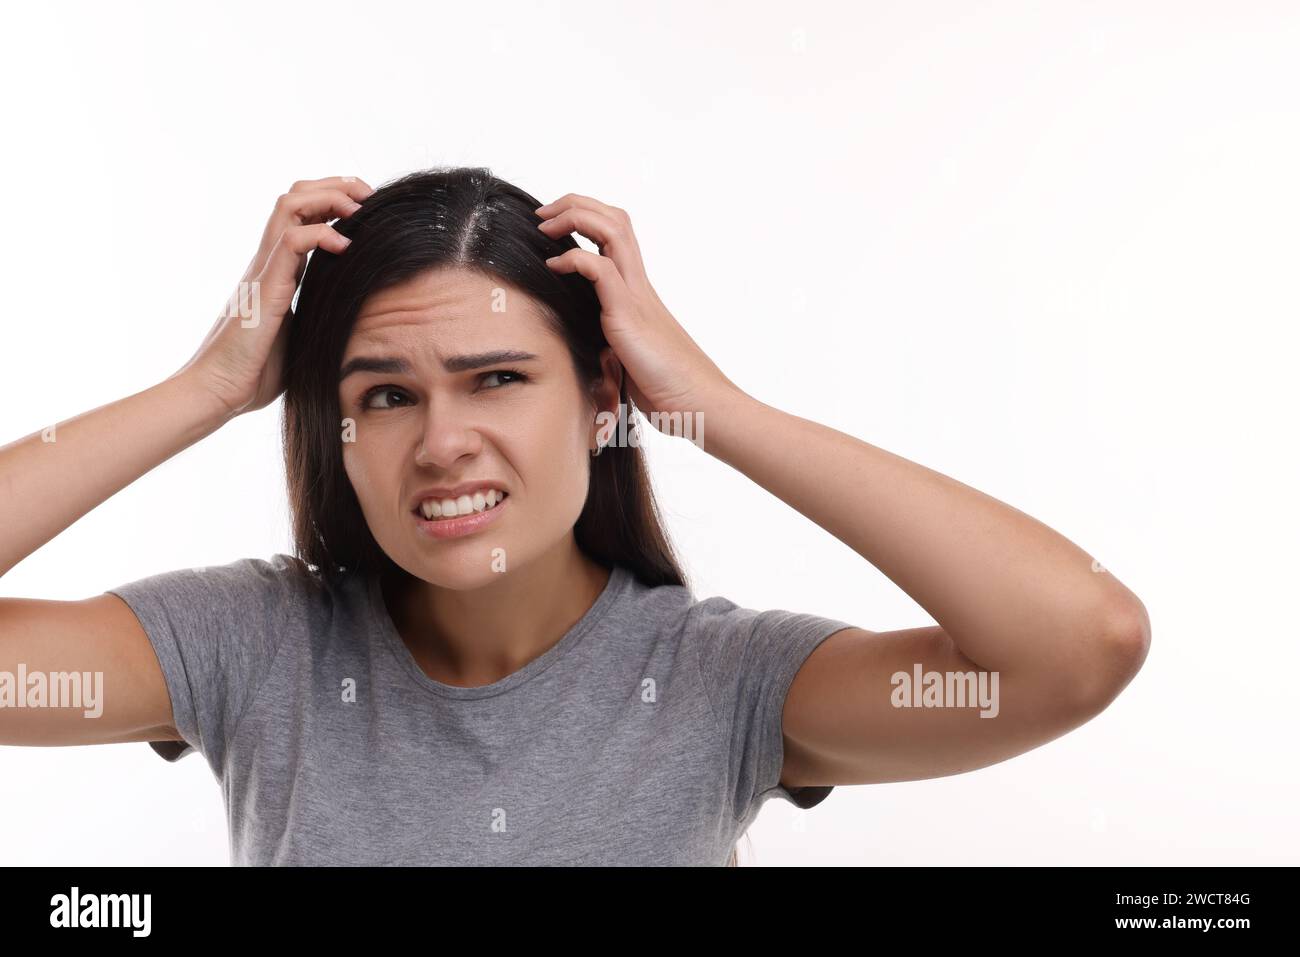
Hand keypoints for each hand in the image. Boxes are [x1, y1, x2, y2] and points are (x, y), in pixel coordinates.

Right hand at [175, 175, 374, 417]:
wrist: (218, 392)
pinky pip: (291, 242)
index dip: (333, 202)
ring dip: (329, 197)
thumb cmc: (255, 374)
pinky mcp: (265, 287)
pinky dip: (322, 234)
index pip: (302, 217)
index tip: (367, 208)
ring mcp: (264, 271)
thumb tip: (353, 322)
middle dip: (334, 186)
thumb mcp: (300, 337)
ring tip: (360, 208)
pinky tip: (346, 247)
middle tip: (368, 194)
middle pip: (295, 197)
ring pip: (290, 206)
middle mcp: (268, 263)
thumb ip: (318, 318)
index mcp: (278, 272)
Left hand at [537, 193, 740, 433]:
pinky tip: (554, 266)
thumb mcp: (629, 359)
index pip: (617, 233)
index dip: (586, 217)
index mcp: (639, 292)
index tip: (554, 225)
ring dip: (574, 217)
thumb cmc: (669, 390)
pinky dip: (574, 258)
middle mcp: (639, 286)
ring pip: (612, 231)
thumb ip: (612, 346)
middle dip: (576, 204)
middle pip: (614, 219)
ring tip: (545, 225)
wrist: (699, 405)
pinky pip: (600, 270)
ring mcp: (636, 297)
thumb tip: (592, 354)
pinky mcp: (628, 316)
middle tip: (544, 213)